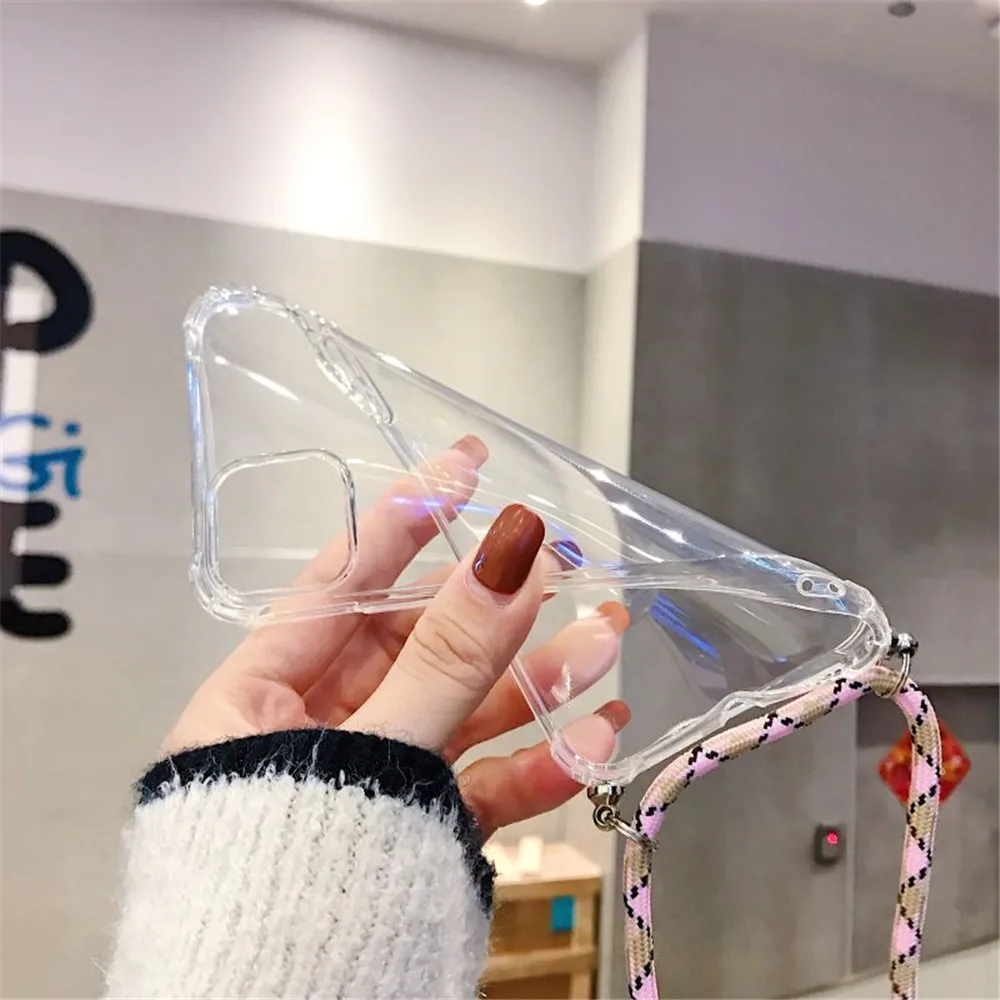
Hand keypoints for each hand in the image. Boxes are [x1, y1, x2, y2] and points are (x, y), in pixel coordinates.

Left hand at [163, 436, 627, 838]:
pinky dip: (535, 758)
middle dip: (500, 607)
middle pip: (421, 642)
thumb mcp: (373, 748)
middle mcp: (315, 726)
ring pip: (464, 709)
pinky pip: (478, 780)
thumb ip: (449, 654)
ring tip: (607, 639)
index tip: (469, 462)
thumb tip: (511, 548)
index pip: (347, 575)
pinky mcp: (413, 826)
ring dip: (538, 678)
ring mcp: (371, 775)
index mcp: (263, 691)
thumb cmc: (286, 877)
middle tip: (565, 564)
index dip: (411, 513)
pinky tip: (593, 733)